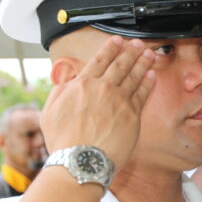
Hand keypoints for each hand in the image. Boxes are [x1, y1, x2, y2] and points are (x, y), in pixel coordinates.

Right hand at [41, 36, 155, 168]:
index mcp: (82, 84)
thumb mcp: (50, 112)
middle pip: (120, 64)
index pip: (100, 60)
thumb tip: (67, 81)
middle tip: (137, 43)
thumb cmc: (64, 142)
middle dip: (130, 51)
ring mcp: (119, 101)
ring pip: (134, 75)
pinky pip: (143, 93)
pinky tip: (152, 74)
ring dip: (143, 62)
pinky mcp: (132, 115)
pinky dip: (148, 82)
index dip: (110, 48)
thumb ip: (60, 92)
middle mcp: (103, 88)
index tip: (117, 40)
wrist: (82, 161)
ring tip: (148, 53)